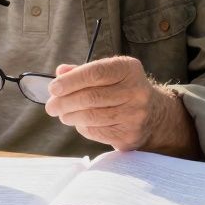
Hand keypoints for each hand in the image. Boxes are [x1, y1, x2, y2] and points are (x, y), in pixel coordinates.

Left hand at [43, 56, 162, 151]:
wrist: (154, 115)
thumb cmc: (121, 89)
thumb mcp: (108, 73)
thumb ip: (84, 72)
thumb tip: (60, 73)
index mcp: (128, 69)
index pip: (95, 72)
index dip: (71, 81)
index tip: (53, 88)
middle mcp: (136, 90)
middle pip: (91, 97)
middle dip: (64, 102)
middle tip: (50, 106)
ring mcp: (135, 114)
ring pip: (92, 116)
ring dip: (70, 116)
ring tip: (61, 114)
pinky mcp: (130, 135)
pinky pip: (97, 132)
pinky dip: (82, 127)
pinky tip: (78, 123)